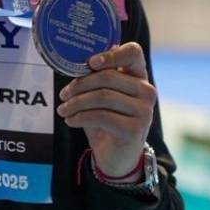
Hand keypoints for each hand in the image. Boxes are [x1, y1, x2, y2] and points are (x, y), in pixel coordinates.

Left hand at [56, 42, 155, 177]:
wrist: (117, 156)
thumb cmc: (107, 120)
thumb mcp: (101, 96)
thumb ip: (96, 77)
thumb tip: (78, 60)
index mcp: (138, 76)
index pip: (133, 52)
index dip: (111, 54)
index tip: (90, 62)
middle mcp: (146, 91)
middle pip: (108, 76)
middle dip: (80, 85)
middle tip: (63, 94)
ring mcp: (144, 111)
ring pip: (102, 97)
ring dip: (76, 103)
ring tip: (63, 109)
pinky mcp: (135, 130)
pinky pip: (101, 116)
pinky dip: (80, 117)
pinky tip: (70, 120)